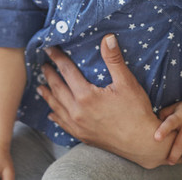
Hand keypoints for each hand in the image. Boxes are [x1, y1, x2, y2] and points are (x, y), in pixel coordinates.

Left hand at [36, 34, 170, 168]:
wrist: (141, 144)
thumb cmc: (136, 112)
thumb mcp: (127, 82)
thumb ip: (114, 59)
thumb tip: (108, 38)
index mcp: (86, 96)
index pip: (67, 71)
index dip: (57, 58)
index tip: (49, 49)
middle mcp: (77, 111)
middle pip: (58, 89)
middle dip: (49, 76)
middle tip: (42, 66)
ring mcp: (78, 126)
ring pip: (57, 107)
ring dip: (48, 96)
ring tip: (40, 88)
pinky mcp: (82, 136)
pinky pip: (63, 124)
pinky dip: (56, 116)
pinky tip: (52, 114)